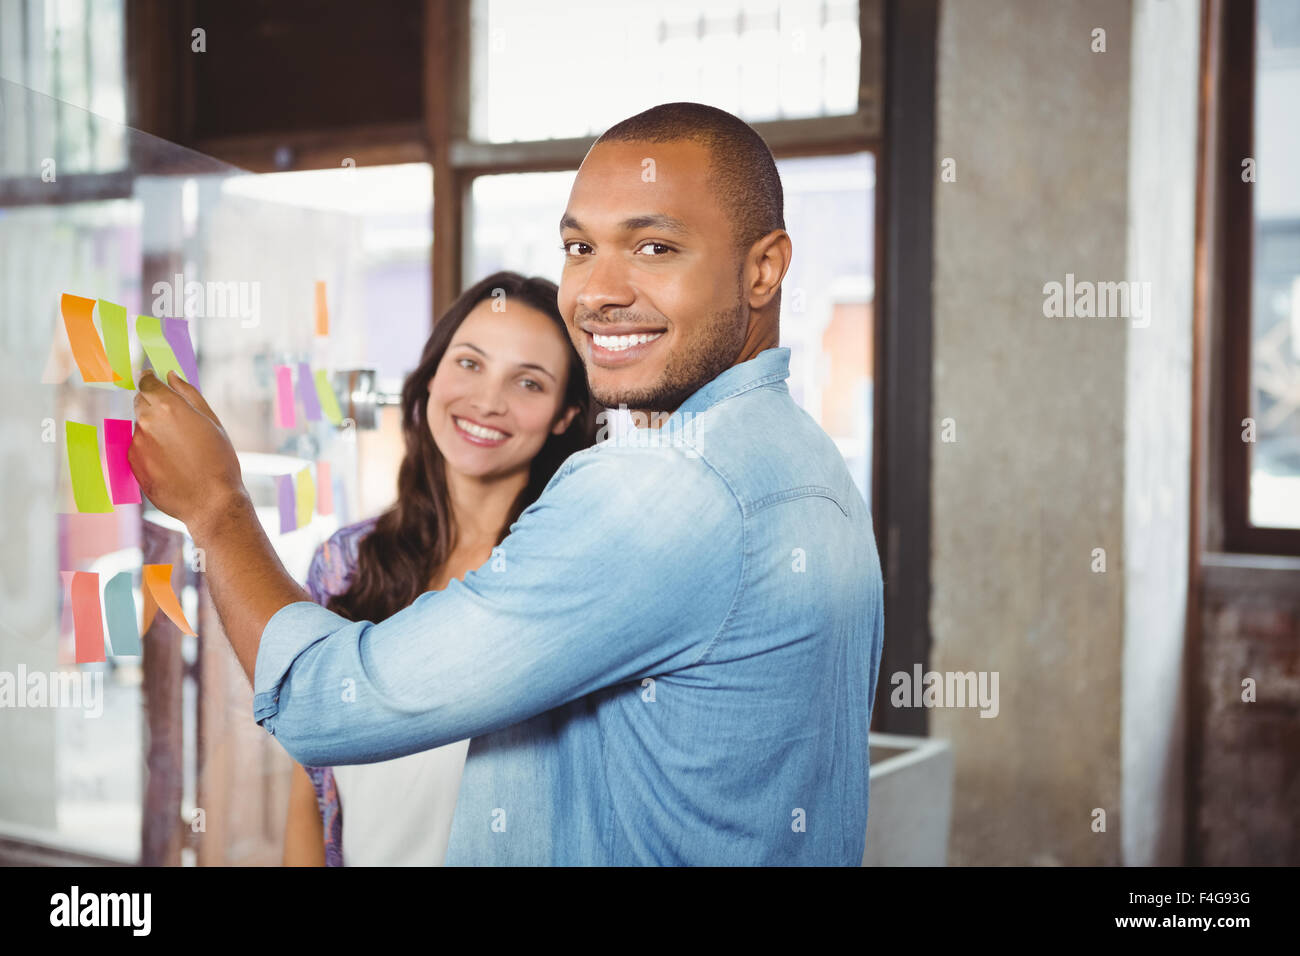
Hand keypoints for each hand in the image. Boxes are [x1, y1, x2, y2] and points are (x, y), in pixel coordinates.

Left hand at [129, 369, 247, 537]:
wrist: (211, 502)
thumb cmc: (219, 460)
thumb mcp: (212, 421)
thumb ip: (189, 394)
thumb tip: (171, 375)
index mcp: (169, 406)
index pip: (147, 382)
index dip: (149, 378)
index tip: (151, 377)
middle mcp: (147, 421)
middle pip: (140, 402)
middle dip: (153, 405)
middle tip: (175, 420)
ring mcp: (137, 443)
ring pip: (141, 427)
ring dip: (154, 430)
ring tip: (180, 450)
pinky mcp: (132, 463)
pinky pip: (139, 448)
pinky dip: (151, 451)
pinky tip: (172, 464)